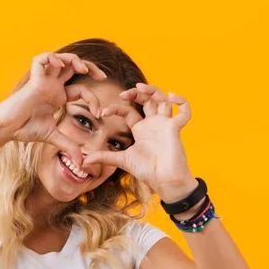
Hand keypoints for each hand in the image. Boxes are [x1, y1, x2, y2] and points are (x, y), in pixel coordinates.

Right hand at [0, 52, 106, 166]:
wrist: (7, 129)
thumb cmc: (25, 129)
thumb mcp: (54, 137)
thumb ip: (69, 146)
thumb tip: (81, 163)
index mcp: (58, 96)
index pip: (81, 90)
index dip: (93, 99)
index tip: (99, 113)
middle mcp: (52, 86)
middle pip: (73, 67)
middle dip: (90, 67)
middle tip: (102, 77)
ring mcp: (43, 81)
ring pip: (60, 59)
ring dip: (74, 60)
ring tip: (83, 69)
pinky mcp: (33, 79)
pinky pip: (41, 59)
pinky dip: (52, 58)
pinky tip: (59, 66)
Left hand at [82, 83, 195, 198]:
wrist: (164, 181)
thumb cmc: (147, 171)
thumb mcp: (122, 161)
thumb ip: (105, 157)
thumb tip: (84, 161)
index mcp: (140, 129)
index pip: (128, 111)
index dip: (115, 108)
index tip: (102, 112)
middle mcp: (152, 124)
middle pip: (147, 100)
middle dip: (136, 93)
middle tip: (124, 93)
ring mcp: (165, 125)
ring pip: (163, 100)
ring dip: (154, 91)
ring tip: (142, 87)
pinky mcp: (175, 128)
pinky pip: (185, 113)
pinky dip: (183, 103)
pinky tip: (173, 96)